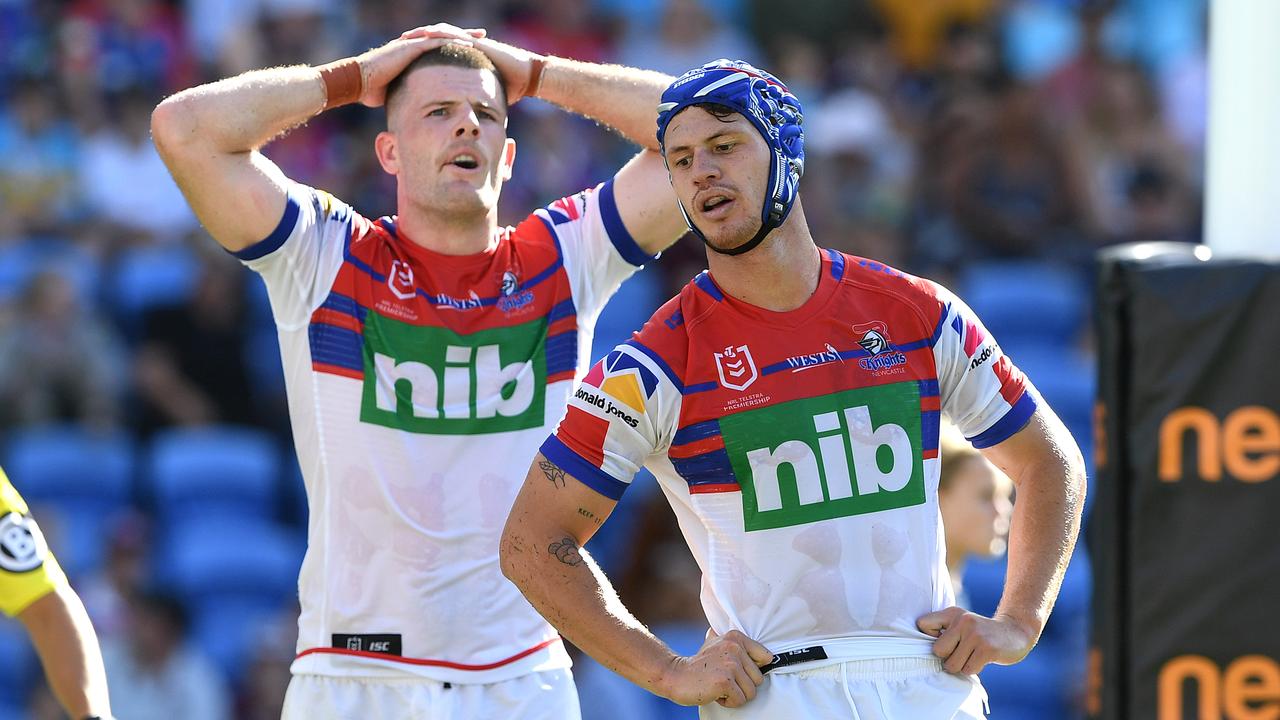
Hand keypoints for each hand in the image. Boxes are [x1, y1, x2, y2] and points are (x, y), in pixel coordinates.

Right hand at [355, 25, 484, 106]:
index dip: (457, 48)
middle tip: (483, 35)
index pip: (440, 49)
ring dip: (461, 35)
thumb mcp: (399, 92)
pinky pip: (434, 41)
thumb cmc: (374, 90)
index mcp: (414, 56)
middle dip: (464, 36)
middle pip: (445, 38)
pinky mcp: (409, 47)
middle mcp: (414, 46)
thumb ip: (410, 94)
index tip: (474, 50)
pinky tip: (465, 42)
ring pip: (442, 36)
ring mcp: (411, 44)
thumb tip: (417, 109)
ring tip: (479, 36)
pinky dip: (450, 41)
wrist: (358, 82)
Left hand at [401, 26, 543, 102]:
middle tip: (396, 44)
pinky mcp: (476, 42)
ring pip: (440, 33)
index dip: (418, 55)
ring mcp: (470, 43)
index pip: (435, 53)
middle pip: (433, 40)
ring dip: (422, 34)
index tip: (401, 60)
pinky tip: (426, 35)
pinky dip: (439, 33)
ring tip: (406, 37)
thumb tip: (463, 122)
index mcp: (462, 60)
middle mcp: (464, 48)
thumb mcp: (483, 97)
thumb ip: (472, 104)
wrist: (527, 77)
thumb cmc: (511, 89)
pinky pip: (454, 34)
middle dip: (415, 41)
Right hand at [658, 629, 772, 707]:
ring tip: (720, 686)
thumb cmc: (698, 665)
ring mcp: (730, 664)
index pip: (766, 657)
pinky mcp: (725, 681)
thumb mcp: (716, 643)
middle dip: (743, 686)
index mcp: (736, 637)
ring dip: (736, 695)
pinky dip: (729, 702)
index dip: (753, 670)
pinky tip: (716, 693)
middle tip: (724, 680)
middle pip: (758, 679)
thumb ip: (735, 643)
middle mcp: (735, 648)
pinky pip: (740, 700)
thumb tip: (763, 651)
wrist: (676, 675)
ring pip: (751, 692)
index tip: (741, 673)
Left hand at [917, 606, 1038, 674]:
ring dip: (961, 666)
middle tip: (961, 653)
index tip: (943, 642)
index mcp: (952, 613)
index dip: (928, 638)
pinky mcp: (987, 649)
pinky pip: (968, 670)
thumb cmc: (981, 633)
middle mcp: (962, 621)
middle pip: (937, 651)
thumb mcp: (961, 624)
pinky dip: (973, 669)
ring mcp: (975, 634)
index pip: (922, 624)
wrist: (1016, 632)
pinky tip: (982, 659)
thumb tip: (920, 651)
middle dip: (947, 658)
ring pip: (952, 664)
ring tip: (972, 656)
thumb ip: (943, 631)